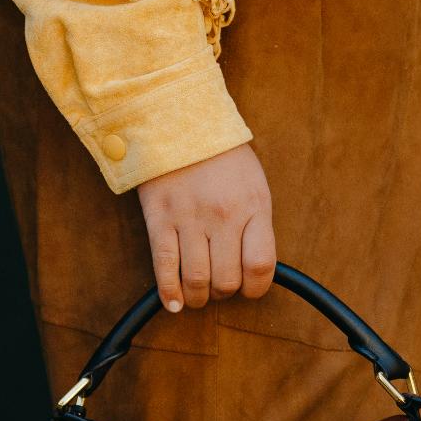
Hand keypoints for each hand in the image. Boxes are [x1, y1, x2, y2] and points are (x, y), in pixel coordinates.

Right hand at [137, 143, 275, 310]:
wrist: (177, 118)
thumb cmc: (220, 156)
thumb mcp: (253, 184)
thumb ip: (256, 225)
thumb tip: (252, 270)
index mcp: (253, 206)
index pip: (260, 267)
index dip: (255, 289)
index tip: (247, 288)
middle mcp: (223, 215)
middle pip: (227, 280)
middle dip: (224, 292)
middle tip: (218, 285)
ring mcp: (189, 218)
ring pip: (197, 281)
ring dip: (198, 297)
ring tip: (197, 293)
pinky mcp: (159, 218)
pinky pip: (165, 268)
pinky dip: (169, 293)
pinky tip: (173, 302)